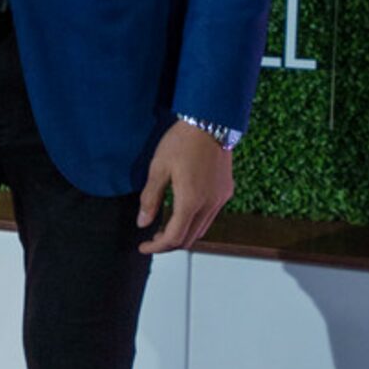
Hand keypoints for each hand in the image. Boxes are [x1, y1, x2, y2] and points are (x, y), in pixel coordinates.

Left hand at [137, 120, 233, 254]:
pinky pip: (210, 216)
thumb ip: (150, 198)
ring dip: (183, 233)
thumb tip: (142, 223)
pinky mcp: (226, 191)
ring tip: (166, 227)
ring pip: (201, 230)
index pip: (173, 238)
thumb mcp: (158, 168)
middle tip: (152, 238)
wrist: (211, 121)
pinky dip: (195, 222)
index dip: (156, 247)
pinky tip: (183, 211)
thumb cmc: (182, 141)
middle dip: (169, 244)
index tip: (143, 247)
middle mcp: (209, 205)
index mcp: (190, 201)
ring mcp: (220, 199)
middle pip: (189, 239)